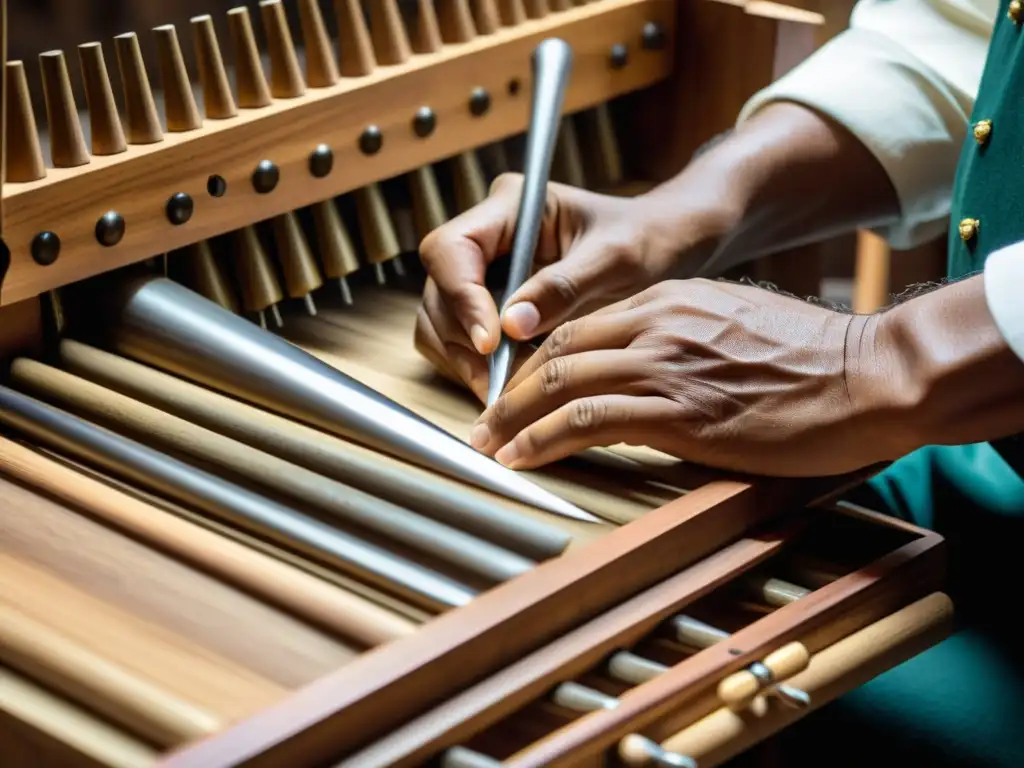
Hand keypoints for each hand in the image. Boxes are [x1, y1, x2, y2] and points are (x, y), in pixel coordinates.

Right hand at [414, 174, 717, 401]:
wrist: (662, 244)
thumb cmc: (644, 239)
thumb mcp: (614, 260)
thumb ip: (563, 288)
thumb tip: (510, 326)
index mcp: (511, 206)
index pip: (452, 249)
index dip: (462, 298)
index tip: (491, 342)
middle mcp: (486, 235)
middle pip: (439, 289)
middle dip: (462, 338)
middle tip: (496, 383)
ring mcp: (482, 269)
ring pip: (440, 319)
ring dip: (462, 358)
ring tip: (503, 391)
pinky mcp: (487, 302)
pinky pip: (458, 338)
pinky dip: (472, 365)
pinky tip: (506, 384)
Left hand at [468, 278, 901, 476]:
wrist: (869, 374)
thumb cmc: (813, 359)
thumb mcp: (736, 326)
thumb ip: (684, 337)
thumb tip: (652, 368)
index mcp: (669, 300)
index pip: (579, 327)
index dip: (535, 360)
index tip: (514, 389)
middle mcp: (657, 324)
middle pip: (556, 351)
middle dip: (509, 389)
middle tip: (482, 421)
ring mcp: (666, 366)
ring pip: (560, 383)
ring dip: (513, 419)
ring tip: (488, 446)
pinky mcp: (679, 412)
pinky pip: (587, 419)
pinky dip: (544, 439)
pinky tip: (521, 458)